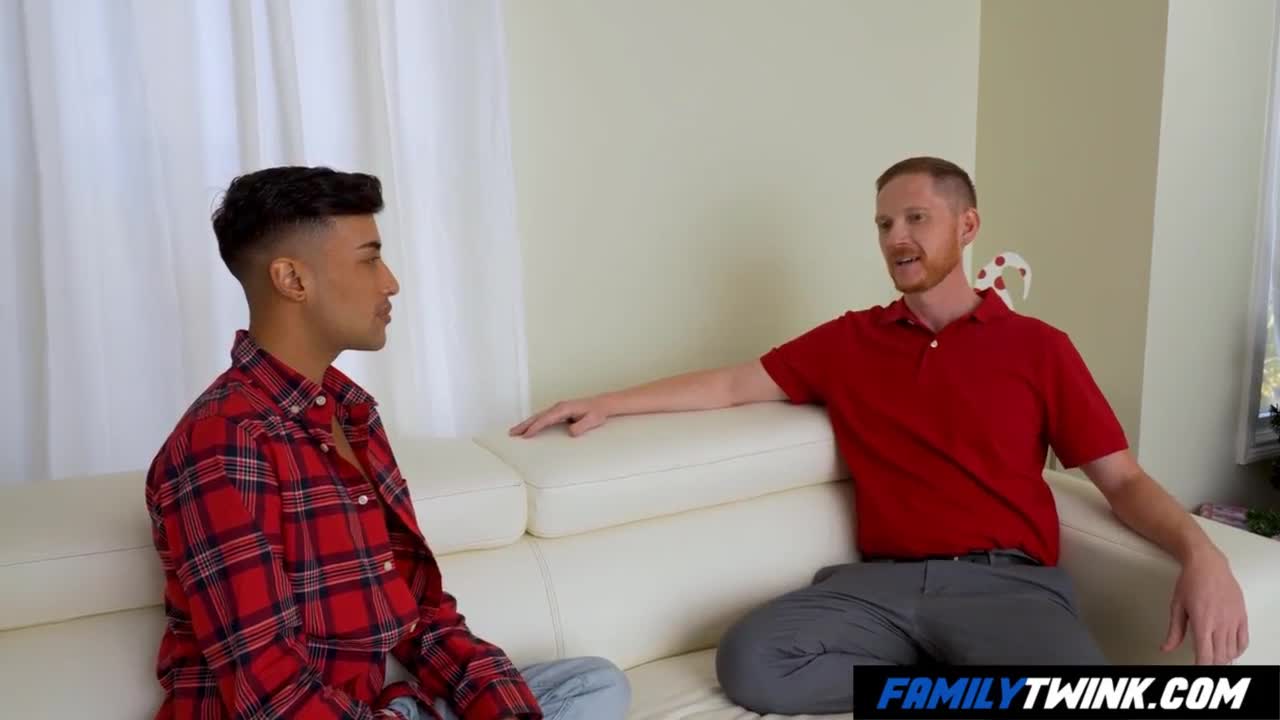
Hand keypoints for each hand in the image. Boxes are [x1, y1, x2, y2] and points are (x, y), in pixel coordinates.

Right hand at [509, 397, 608, 437]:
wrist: (601, 404)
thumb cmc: (596, 412)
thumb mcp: (592, 420)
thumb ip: (581, 427)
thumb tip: (570, 432)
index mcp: (564, 408)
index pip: (546, 419)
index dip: (535, 427)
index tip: (525, 435)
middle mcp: (558, 407)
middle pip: (538, 416)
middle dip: (524, 425)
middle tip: (512, 433)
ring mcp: (557, 409)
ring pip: (538, 416)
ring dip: (526, 424)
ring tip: (514, 431)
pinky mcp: (558, 412)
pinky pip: (543, 417)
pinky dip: (533, 422)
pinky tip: (528, 428)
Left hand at [1162, 548, 1247, 663]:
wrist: (1207, 564)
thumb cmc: (1190, 581)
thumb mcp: (1176, 606)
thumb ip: (1174, 631)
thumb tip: (1166, 648)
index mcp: (1202, 623)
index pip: (1205, 655)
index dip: (1201, 666)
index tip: (1196, 668)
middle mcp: (1220, 624)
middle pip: (1220, 657)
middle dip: (1212, 664)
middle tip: (1204, 662)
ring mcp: (1233, 620)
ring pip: (1232, 651)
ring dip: (1223, 658)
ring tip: (1214, 657)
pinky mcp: (1241, 616)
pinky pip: (1243, 641)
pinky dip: (1237, 650)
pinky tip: (1229, 650)